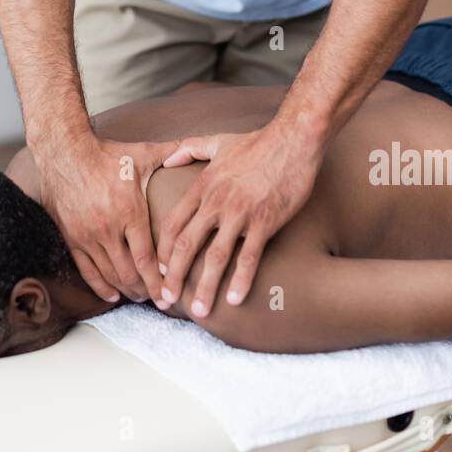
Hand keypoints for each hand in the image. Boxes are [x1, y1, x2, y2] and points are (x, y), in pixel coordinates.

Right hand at [38, 135, 177, 305]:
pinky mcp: (71, 238)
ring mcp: (88, 236)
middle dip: (145, 291)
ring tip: (139, 296)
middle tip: (157, 298)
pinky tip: (112, 294)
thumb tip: (197, 150)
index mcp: (130, 212)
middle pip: (129, 274)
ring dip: (126, 290)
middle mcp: (108, 229)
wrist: (65, 153)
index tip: (169, 297)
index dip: (158, 282)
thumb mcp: (141, 154)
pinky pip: (86, 271)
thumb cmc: (106, 154)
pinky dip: (100, 287)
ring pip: (110, 275)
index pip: (147, 259)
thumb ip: (172, 154)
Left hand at [156, 121, 324, 317]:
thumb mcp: (217, 141)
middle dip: (174, 277)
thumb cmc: (257, 142)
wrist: (293, 140)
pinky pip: (249, 257)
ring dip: (205, 287)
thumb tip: (166, 157)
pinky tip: (235, 299)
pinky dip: (241, 280)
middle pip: (186, 245)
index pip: (173, 225)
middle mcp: (216, 203)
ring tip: (200, 312)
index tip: (159, 272)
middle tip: (166, 301)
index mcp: (203, 187)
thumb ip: (189, 149)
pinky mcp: (265, 222)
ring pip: (215, 257)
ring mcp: (240, 214)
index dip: (163, 252)